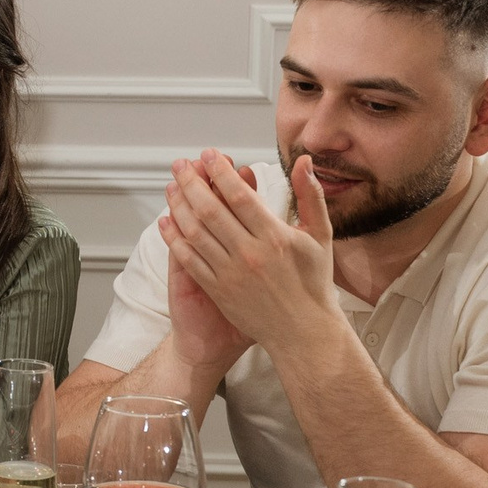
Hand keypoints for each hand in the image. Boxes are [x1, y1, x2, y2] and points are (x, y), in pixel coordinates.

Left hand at [158, 150, 338, 355]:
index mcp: (275, 237)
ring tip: (171, 186)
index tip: (208, 156)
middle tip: (180, 165)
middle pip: (211, 210)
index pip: (239, 196)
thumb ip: (310, 196)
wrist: (304, 332)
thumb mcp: (320, 236)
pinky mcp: (218, 290)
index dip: (220, 172)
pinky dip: (175, 239)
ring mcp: (231, 274)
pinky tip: (167, 222)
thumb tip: (303, 161)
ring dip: (179, 206)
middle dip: (191, 183)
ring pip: (196, 233)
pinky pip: (190, 260)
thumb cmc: (314, 283)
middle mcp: (250, 254)